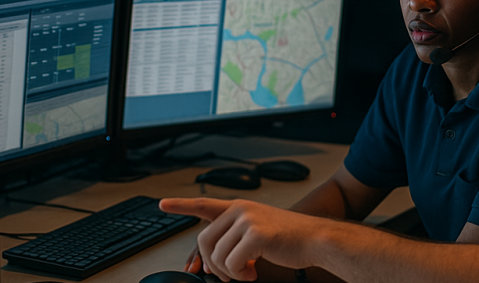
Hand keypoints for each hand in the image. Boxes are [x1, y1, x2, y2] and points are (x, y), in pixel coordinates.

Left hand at [160, 198, 319, 281]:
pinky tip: (253, 273)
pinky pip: (233, 264)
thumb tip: (215, 260)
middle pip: (205, 241)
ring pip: (217, 256)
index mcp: (239, 207)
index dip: (182, 205)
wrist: (315, 239)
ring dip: (230, 273)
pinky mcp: (256, 235)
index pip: (204, 204)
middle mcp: (240, 209)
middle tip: (230, 274)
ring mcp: (248, 220)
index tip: (163, 204)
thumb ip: (236, 236)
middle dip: (214, 264)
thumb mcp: (259, 229)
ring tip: (247, 272)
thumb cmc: (290, 238)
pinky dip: (240, 275)